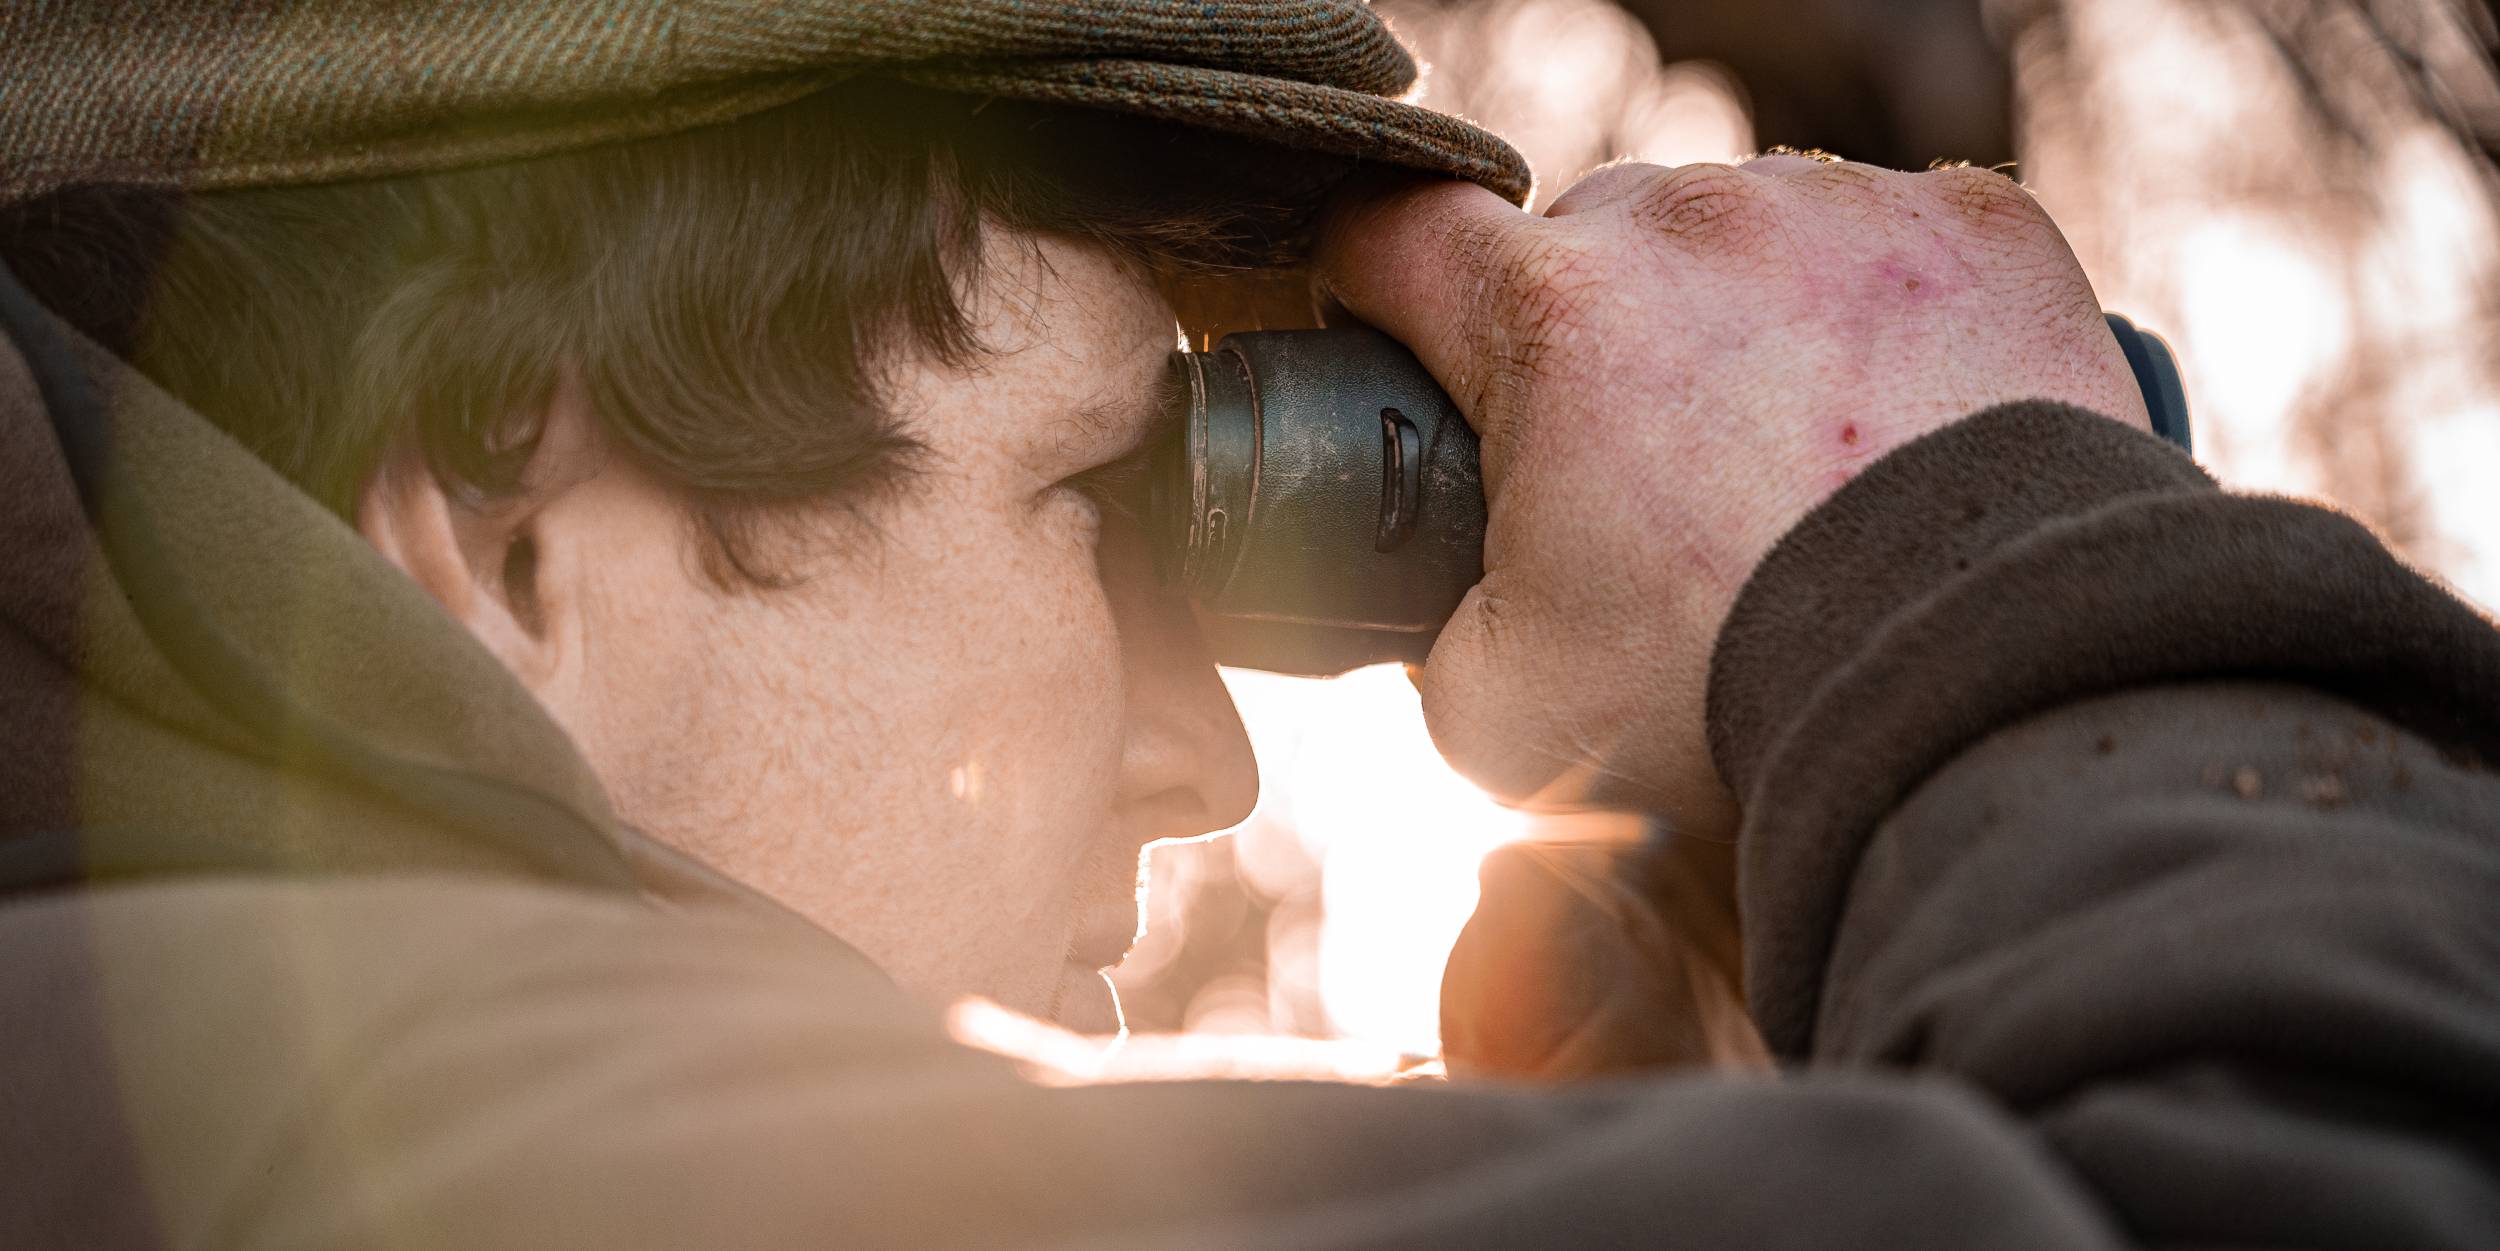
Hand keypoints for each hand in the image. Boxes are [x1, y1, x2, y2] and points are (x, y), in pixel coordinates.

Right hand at [1316, 156, 2147, 833]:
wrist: (1985, 687)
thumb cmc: (1730, 699)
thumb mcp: (1499, 712)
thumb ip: (1438, 624)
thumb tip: (1451, 606)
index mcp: (1551, 312)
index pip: (1398, 233)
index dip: (1378, 287)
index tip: (1404, 340)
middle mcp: (1692, 224)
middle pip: (1587, 235)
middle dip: (1588, 329)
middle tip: (1637, 465)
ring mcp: (1848, 210)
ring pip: (1745, 227)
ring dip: (1740, 309)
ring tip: (1793, 452)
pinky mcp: (1985, 229)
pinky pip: (1900, 234)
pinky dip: (1887, 307)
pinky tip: (1904, 416)